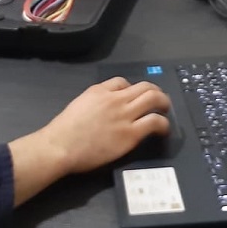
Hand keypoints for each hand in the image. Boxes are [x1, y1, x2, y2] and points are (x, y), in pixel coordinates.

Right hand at [8, 77, 170, 205]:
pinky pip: (155, 122)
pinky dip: (163, 124)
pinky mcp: (131, 134)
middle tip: (159, 100)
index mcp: (99, 91)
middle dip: (155, 91)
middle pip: (144, 86)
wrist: (61, 146)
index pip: (122, 82)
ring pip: (153, 99)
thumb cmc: (64, 131)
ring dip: (164, 103)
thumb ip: (94, 102)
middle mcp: (115, 99)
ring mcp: (124, 116)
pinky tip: (163, 130)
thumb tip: (105, 108)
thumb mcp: (78, 105)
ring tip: (165, 110)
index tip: (134, 97)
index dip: (132, 88)